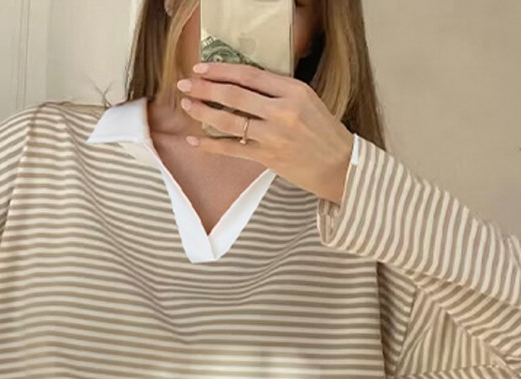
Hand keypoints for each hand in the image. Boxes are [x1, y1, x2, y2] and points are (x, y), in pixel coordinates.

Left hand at [176, 62, 353, 204]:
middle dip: (205, 88)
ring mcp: (273, 136)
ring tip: (186, 105)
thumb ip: (277, 90)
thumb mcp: (307, 99)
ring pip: (229, 121)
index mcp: (294, 91)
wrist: (338, 165)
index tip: (201, 68)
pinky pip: (231, 149)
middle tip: (185, 84)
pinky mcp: (267, 157)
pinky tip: (194, 139)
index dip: (222, 70)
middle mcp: (283, 112)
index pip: (250, 76)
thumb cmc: (322, 130)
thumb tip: (239, 82)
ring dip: (203, 112)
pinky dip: (210, 144)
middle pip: (234, 95)